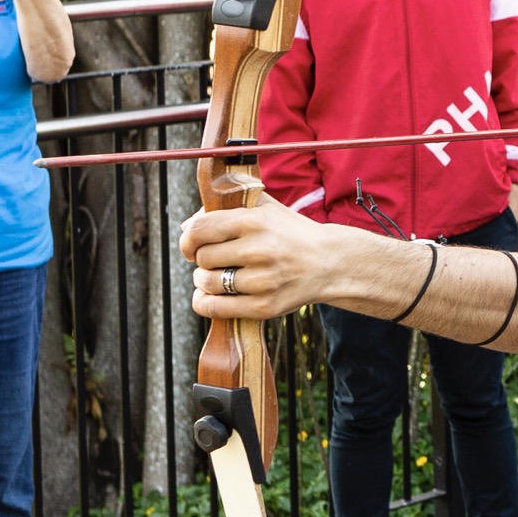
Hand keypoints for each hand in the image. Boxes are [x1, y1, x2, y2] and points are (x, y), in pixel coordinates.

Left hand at [181, 195, 339, 318]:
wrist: (331, 263)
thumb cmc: (291, 233)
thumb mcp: (265, 209)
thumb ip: (227, 208)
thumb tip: (186, 227)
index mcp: (255, 221)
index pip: (200, 230)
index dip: (188, 240)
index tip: (191, 247)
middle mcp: (259, 249)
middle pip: (203, 258)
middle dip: (202, 260)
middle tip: (214, 261)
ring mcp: (263, 280)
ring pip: (208, 282)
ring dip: (203, 281)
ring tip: (216, 277)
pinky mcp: (266, 306)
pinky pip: (217, 308)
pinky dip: (204, 303)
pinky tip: (209, 297)